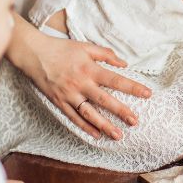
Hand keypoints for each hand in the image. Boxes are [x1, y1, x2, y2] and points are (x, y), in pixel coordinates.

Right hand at [6, 15, 151, 140]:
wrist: (35, 54)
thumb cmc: (62, 49)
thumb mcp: (85, 46)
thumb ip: (106, 54)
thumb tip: (124, 63)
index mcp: (89, 68)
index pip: (115, 79)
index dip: (132, 87)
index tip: (147, 94)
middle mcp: (80, 83)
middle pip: (104, 100)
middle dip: (121, 111)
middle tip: (135, 121)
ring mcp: (69, 95)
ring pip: (90, 113)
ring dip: (105, 125)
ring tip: (118, 135)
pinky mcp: (59, 102)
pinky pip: (74, 117)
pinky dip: (85, 127)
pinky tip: (96, 134)